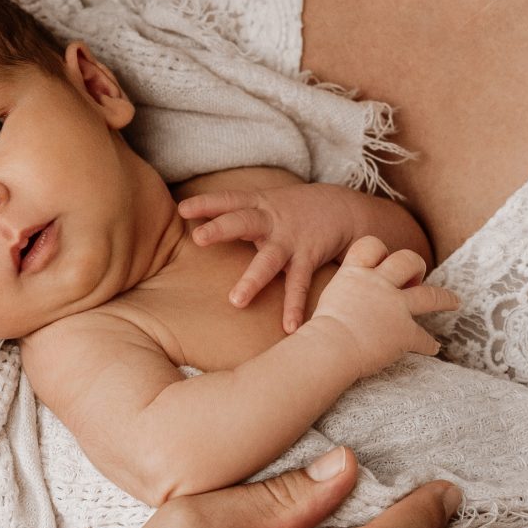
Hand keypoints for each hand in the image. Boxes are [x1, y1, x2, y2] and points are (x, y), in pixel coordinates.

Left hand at [182, 182, 386, 332]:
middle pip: (243, 221)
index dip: (206, 203)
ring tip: (236, 301)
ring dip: (253, 279)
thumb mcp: (265, 203)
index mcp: (258, 204)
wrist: (345, 207)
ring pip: (268, 260)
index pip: (229, 200)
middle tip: (198, 238)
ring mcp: (291, 240)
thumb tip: (195, 227)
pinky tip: (289, 327)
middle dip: (221, 228)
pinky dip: (294, 306)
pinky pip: (299, 284)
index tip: (182, 210)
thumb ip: (236, 214)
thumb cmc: (293, 210)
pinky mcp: (309, 257)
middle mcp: (271, 221)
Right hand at [307, 236, 456, 377]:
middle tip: (416, 277)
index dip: (380, 251)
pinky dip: (429, 344)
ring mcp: (395, 307)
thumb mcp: (326, 300)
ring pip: (430, 295)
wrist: (330, 348)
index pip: (371, 245)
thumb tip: (342, 305)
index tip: (383, 261)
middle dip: (416, 266)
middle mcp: (378, 284)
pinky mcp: (405, 332)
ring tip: (454, 302)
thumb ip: (342, 295)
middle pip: (407, 260)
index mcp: (355, 274)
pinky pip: (424, 338)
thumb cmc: (318, 331)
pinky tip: (434, 348)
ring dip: (445, 298)